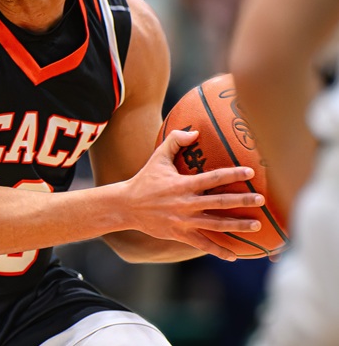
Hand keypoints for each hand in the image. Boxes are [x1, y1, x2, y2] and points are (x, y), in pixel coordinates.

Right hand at [124, 129, 264, 261]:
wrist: (127, 206)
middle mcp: (185, 203)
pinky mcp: (180, 234)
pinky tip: (234, 256)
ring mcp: (183, 221)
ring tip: (256, 225)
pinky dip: (219, 251)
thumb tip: (195, 132)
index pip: (212, 178)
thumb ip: (175, 141)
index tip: (250, 172)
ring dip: (237, 226)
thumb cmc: (145, 180)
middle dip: (242, 201)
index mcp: (182, 184)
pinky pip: (203, 244)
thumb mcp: (158, 157)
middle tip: (261, 200)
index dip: (232, 174)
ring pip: (216, 225)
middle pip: (219, 203)